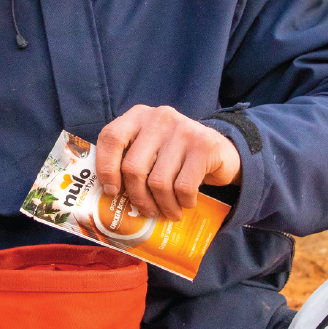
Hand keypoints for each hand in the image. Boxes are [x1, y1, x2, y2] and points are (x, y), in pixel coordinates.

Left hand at [96, 105, 241, 220]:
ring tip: (167, 212)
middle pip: (133, 167)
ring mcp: (184, 129)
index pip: (111, 138)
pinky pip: (183, 186)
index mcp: (138, 116)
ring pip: (158, 181)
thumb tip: (107, 196)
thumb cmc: (174, 156)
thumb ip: (127, 161)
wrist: (221, 151)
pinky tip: (185, 204)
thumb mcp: (148, 149)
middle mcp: (159, 118)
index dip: (106, 168)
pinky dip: (182, 202)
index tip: (111, 191)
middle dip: (137, 197)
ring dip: (162, 205)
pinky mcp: (204, 145)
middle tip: (145, 211)